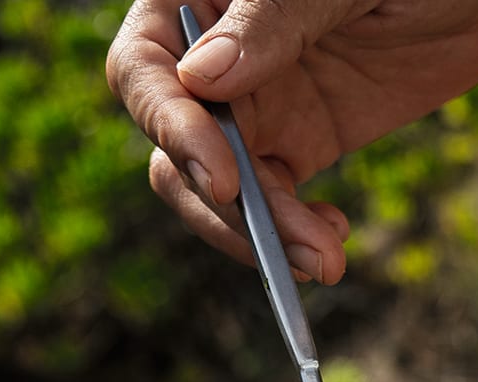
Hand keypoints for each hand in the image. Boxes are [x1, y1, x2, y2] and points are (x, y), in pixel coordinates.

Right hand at [107, 0, 477, 282]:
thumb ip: (274, 18)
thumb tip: (201, 79)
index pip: (146, 69)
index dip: (170, 127)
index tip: (223, 179)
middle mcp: (214, 54)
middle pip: (176, 146)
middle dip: (223, 205)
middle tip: (281, 247)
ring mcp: (257, 102)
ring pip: (224, 188)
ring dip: (265, 236)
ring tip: (325, 261)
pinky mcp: (302, 140)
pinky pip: (275, 203)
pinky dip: (295, 234)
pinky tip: (332, 244)